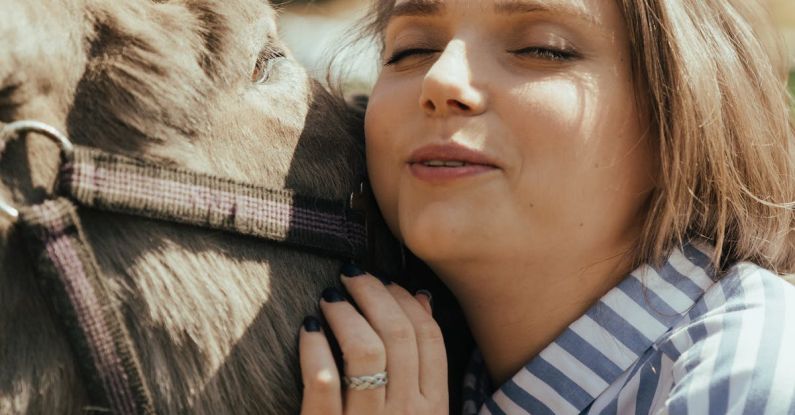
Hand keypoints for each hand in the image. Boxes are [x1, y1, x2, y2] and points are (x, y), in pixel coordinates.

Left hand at [298, 264, 447, 414]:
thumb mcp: (418, 410)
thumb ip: (425, 364)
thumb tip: (421, 297)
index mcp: (434, 408)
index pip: (429, 337)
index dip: (405, 300)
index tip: (384, 280)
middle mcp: (407, 413)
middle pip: (398, 335)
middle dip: (373, 294)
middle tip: (350, 275)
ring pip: (365, 352)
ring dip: (345, 315)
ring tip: (329, 298)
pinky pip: (324, 380)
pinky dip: (315, 349)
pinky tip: (308, 330)